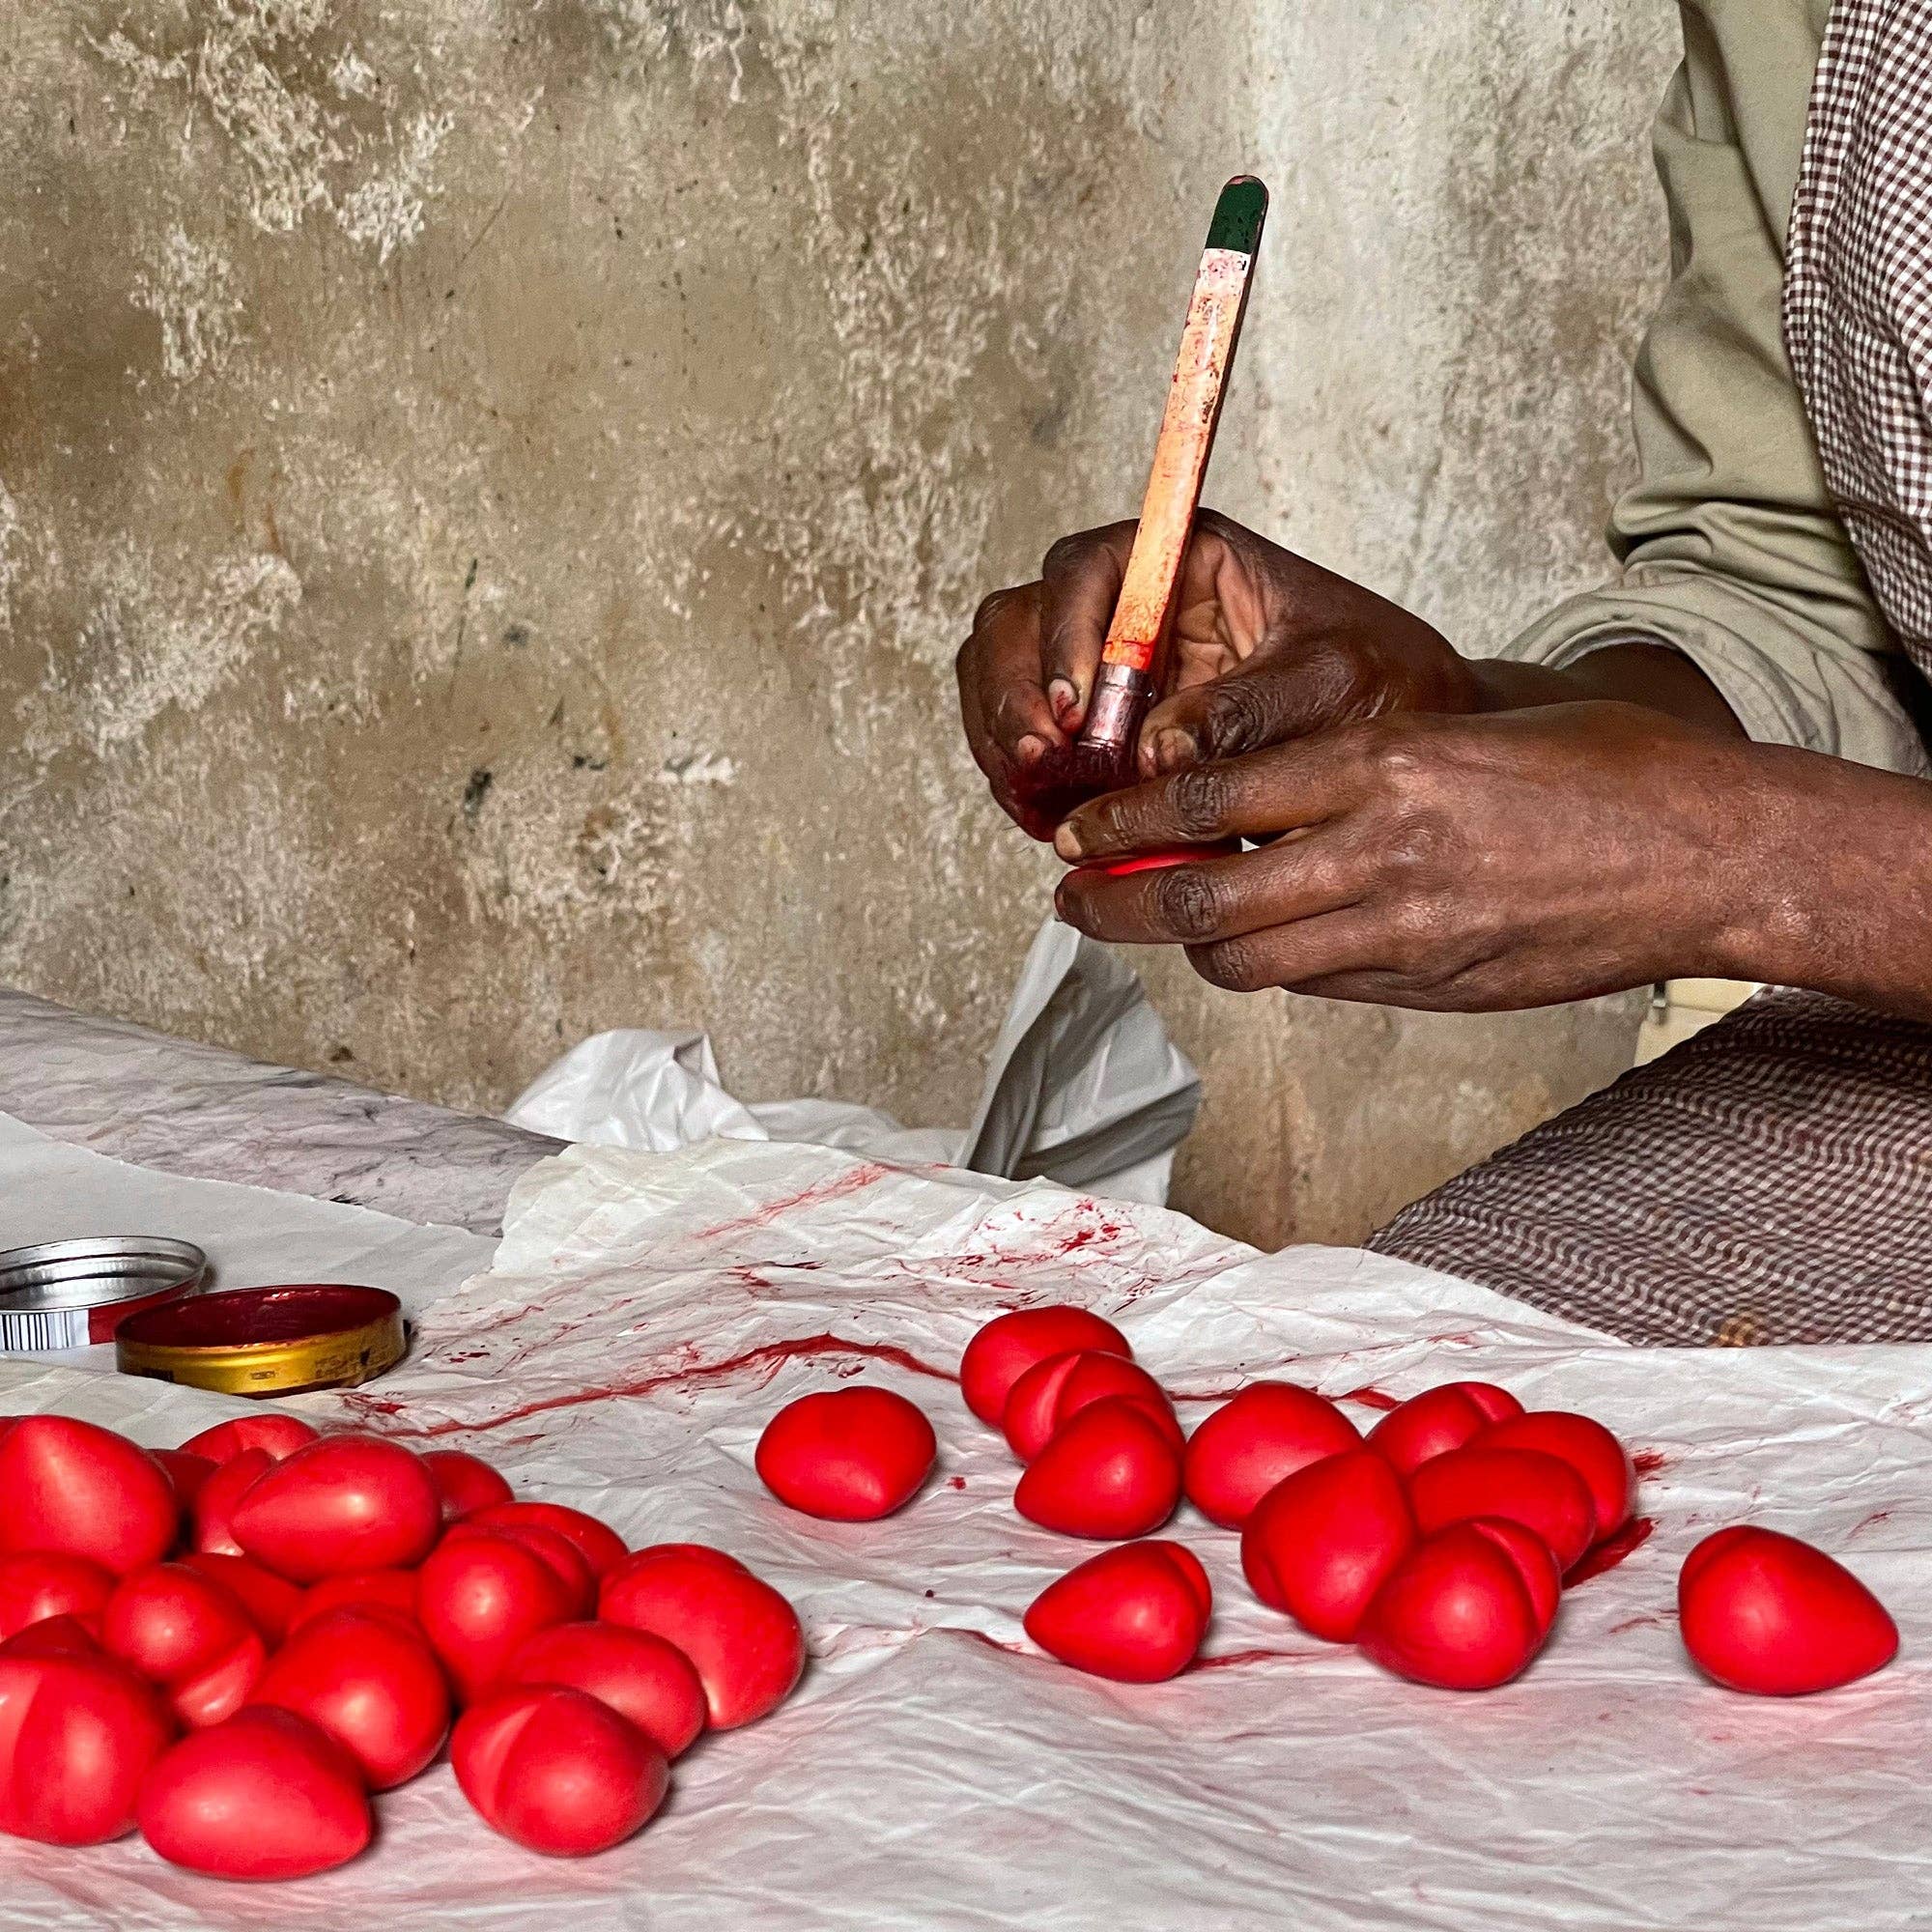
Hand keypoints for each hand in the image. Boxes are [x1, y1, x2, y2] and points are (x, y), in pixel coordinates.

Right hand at [957, 511, 1480, 838]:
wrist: (1402, 740)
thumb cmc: (1380, 682)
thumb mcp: (1331, 683)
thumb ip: (1245, 710)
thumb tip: (1156, 750)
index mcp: (1187, 560)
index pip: (1090, 568)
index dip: (1066, 631)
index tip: (1080, 705)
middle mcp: (1131, 606)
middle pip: (1020, 621)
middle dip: (1014, 691)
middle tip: (1041, 760)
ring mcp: (1105, 669)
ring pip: (1006, 680)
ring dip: (1005, 739)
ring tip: (1040, 799)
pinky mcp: (1099, 732)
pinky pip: (1027, 743)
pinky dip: (1021, 782)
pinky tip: (1047, 818)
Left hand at [1051, 703, 1762, 1010]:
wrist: (1708, 853)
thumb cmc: (1600, 771)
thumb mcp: (1458, 734)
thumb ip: (1354, 775)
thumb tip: (1257, 817)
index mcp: (1380, 766)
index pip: (1205, 795)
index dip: (1123, 824)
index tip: (1078, 833)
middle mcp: (1378, 854)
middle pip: (1197, 899)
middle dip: (1111, 905)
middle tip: (1069, 899)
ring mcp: (1404, 934)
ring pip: (1244, 960)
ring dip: (1186, 947)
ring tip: (1157, 927)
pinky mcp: (1430, 988)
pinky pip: (1316, 986)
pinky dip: (1273, 967)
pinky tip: (1264, 943)